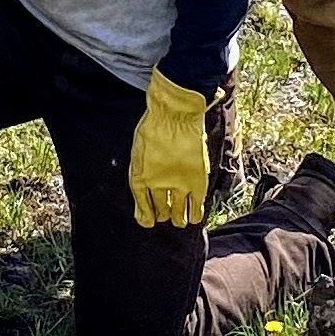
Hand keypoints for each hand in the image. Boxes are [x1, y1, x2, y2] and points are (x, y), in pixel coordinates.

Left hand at [129, 73, 211, 229]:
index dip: (145, 216)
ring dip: (178, 219)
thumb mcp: (138, 148)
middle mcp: (157, 185)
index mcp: (140, 177)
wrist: (174, 114)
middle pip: (160, 210)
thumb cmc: (154, 125)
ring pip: (177, 212)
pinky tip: (193, 217)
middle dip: (162, 215)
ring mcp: (178, 184)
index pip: (142, 206)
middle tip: (165, 216)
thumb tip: (143, 183)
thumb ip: (140, 168)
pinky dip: (194, 214)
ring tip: (179, 221)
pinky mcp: (196, 181)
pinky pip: (196, 206)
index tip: (147, 221)